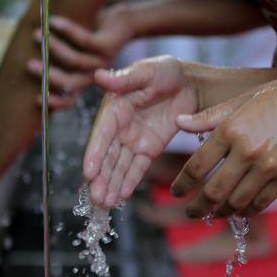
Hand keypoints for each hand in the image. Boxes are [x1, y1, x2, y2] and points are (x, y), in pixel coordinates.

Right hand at [27, 8, 134, 108]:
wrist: (124, 21)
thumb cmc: (92, 34)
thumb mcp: (74, 47)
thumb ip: (55, 54)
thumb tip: (23, 55)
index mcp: (85, 78)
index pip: (71, 98)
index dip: (56, 102)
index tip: (36, 99)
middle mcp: (95, 74)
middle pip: (70, 83)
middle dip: (47, 76)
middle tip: (28, 64)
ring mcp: (102, 61)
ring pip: (74, 60)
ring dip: (53, 47)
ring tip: (37, 34)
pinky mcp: (108, 45)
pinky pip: (84, 40)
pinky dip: (66, 30)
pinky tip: (53, 21)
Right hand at [83, 56, 198, 207]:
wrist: (188, 84)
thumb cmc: (164, 71)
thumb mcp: (147, 72)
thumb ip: (125, 78)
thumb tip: (99, 75)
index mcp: (114, 108)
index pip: (101, 134)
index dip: (94, 153)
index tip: (88, 172)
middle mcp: (119, 127)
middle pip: (106, 156)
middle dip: (100, 178)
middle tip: (96, 198)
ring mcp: (132, 140)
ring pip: (119, 166)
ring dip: (111, 184)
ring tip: (105, 204)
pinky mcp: (148, 150)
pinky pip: (137, 168)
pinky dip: (128, 181)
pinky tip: (120, 197)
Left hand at [172, 77, 276, 218]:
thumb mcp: (242, 100)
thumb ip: (209, 116)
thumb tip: (179, 123)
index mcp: (230, 129)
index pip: (197, 166)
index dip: (183, 184)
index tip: (176, 192)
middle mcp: (246, 150)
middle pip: (213, 191)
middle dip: (197, 206)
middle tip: (190, 211)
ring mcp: (267, 167)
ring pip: (235, 202)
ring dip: (220, 212)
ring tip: (212, 214)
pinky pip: (259, 203)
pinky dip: (245, 211)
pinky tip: (237, 210)